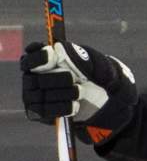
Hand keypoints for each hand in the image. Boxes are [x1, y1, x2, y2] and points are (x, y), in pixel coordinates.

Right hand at [21, 42, 137, 143]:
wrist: (102, 100)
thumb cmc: (94, 75)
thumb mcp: (95, 64)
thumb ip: (80, 56)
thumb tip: (60, 48)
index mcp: (44, 59)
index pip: (31, 56)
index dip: (38, 56)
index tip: (51, 54)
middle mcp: (33, 77)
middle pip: (35, 77)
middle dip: (56, 78)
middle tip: (73, 78)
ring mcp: (33, 95)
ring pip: (40, 95)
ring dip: (63, 94)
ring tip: (79, 92)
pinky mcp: (39, 112)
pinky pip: (45, 111)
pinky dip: (62, 108)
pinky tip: (75, 105)